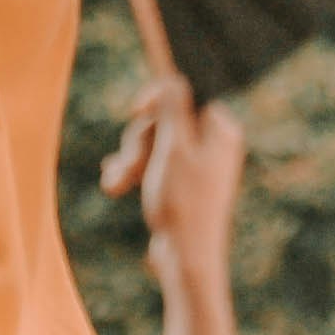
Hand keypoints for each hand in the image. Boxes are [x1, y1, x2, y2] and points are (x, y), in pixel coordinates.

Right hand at [105, 78, 244, 299]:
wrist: (186, 260)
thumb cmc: (184, 203)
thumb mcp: (173, 149)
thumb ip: (172, 107)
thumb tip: (173, 75)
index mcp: (221, 130)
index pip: (184, 93)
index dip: (155, 100)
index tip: (135, 112)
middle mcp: (213, 143)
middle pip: (163, 118)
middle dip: (138, 141)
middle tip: (128, 164)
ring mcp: (197, 164)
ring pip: (153, 141)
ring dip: (130, 159)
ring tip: (115, 183)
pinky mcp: (182, 182)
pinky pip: (153, 162)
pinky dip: (134, 170)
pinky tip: (114, 183)